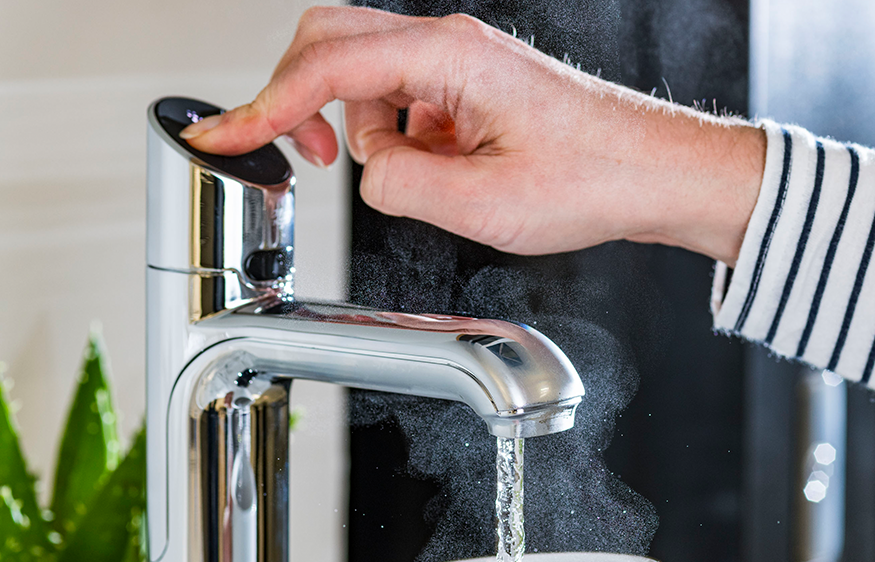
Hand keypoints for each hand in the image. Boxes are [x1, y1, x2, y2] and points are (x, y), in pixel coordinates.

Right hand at [181, 7, 763, 264]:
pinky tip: (443, 171)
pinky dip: (396, 139)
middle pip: (331, 44)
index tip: (220, 135)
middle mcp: (448, 45)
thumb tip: (365, 172)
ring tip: (423, 180)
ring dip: (363, 133)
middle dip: (299, 102)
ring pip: (364, 79)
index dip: (262, 106)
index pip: (327, 67)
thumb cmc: (594, 177)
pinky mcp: (465, 87)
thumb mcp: (484, 205)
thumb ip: (399, 185)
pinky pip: (400, 102)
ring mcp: (457, 63)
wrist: (653, 172)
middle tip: (307, 161)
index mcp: (448, 57)